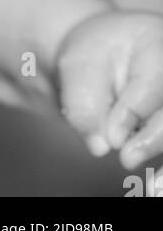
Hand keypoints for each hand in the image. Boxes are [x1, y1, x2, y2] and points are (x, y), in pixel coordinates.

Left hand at [56, 10, 162, 194]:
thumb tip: (100, 145)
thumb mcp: (76, 66)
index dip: (131, 113)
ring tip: (155, 187)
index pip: (150, 83)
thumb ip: (84, 102)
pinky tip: (158, 186)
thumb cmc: (91, 57)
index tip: (113, 138)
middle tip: (126, 158)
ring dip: (162, 152)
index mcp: (154, 42)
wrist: (102, 59)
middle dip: (154, 137)